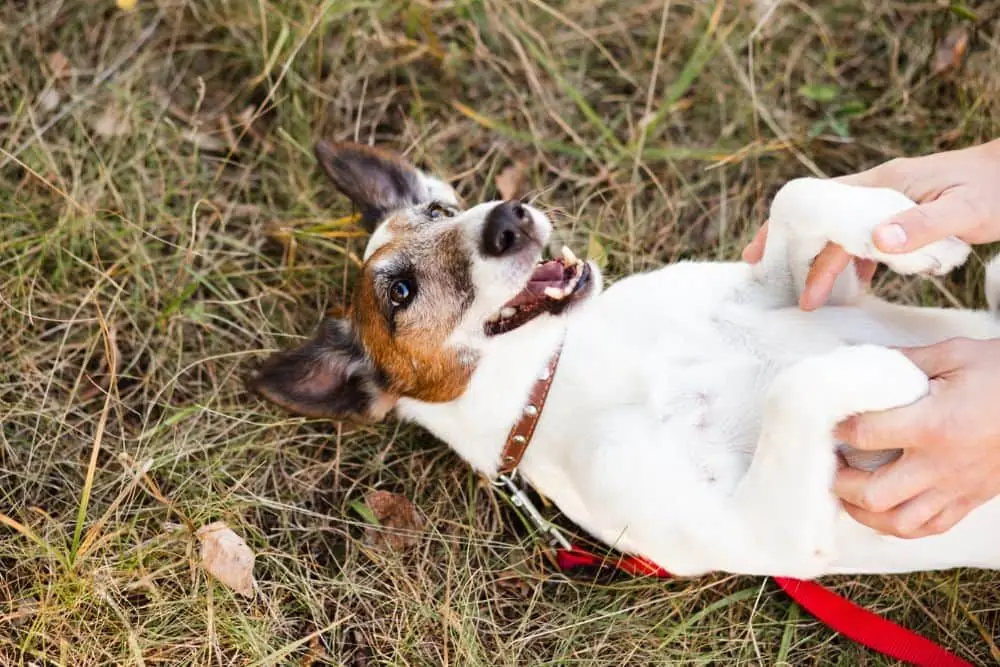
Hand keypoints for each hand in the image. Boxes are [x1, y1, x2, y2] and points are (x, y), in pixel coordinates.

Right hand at [743, 139, 999, 309]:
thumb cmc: (999, 187)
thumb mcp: (965, 211)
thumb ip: (920, 226)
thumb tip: (875, 244)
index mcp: (885, 184)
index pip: (820, 205)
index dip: (784, 228)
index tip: (757, 254)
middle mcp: (880, 190)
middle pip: (824, 223)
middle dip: (794, 252)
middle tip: (766, 279)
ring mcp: (891, 203)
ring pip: (844, 235)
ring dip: (825, 263)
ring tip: (809, 296)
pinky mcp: (905, 217)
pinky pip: (868, 241)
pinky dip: (856, 264)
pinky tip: (857, 286)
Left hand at [833, 338, 999, 537]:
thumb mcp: (955, 355)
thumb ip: (905, 362)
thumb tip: (864, 364)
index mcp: (934, 425)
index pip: (866, 435)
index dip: (837, 429)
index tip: (828, 422)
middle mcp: (942, 464)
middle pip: (874, 494)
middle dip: (840, 484)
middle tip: (828, 465)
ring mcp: (958, 487)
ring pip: (899, 523)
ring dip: (864, 513)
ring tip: (848, 493)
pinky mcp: (973, 499)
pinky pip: (930, 527)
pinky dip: (900, 525)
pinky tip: (884, 508)